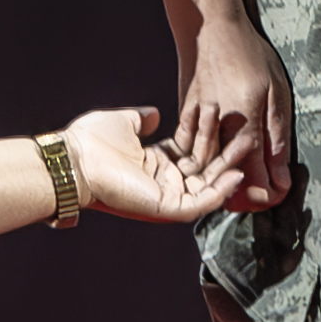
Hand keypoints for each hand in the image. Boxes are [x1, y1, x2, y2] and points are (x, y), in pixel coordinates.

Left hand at [61, 105, 238, 222]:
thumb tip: (153, 114)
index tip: (222, 118)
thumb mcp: (124, 122)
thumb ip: (142, 119)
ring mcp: (164, 196)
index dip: (207, 137)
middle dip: (225, 152)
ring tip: (246, 147)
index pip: (190, 154)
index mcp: (153, 164)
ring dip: (228, 168)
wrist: (74, 159)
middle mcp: (162, 182)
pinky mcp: (164, 207)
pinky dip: (218, 192)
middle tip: (246, 134)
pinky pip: (199, 203)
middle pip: (204, 170)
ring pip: (207, 187)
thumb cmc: (90, 142)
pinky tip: (234, 173)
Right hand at [175, 15, 299, 211]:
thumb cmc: (251, 56)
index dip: (267, 193)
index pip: (254, 174)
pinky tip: (208, 166)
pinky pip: (188, 147)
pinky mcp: (186, 113)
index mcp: (244, 120)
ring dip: (220, 181)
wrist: (215, 29)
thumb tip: (281, 177)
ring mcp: (197, 119)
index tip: (277, 194)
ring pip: (205, 166)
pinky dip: (198, 162)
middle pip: (225, 176)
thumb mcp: (277, 93)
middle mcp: (217, 124)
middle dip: (244, 194)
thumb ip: (277, 138)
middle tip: (261, 194)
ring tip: (237, 184)